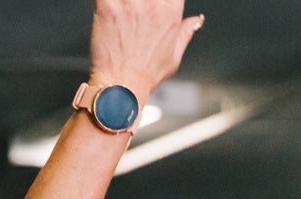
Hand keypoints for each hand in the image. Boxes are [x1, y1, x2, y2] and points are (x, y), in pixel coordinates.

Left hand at [90, 0, 204, 100]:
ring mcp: (130, 5)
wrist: (121, 88)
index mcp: (171, 12)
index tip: (152, 7)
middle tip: (133, 15)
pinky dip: (104, 3)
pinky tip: (108, 13)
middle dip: (137, 2)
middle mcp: (152, 5)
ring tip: (121, 16)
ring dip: (122, 3)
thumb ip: (185, 33)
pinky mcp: (108, 7)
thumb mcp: (173, 56)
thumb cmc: (145, 75)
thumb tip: (196, 22)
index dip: (160, 0)